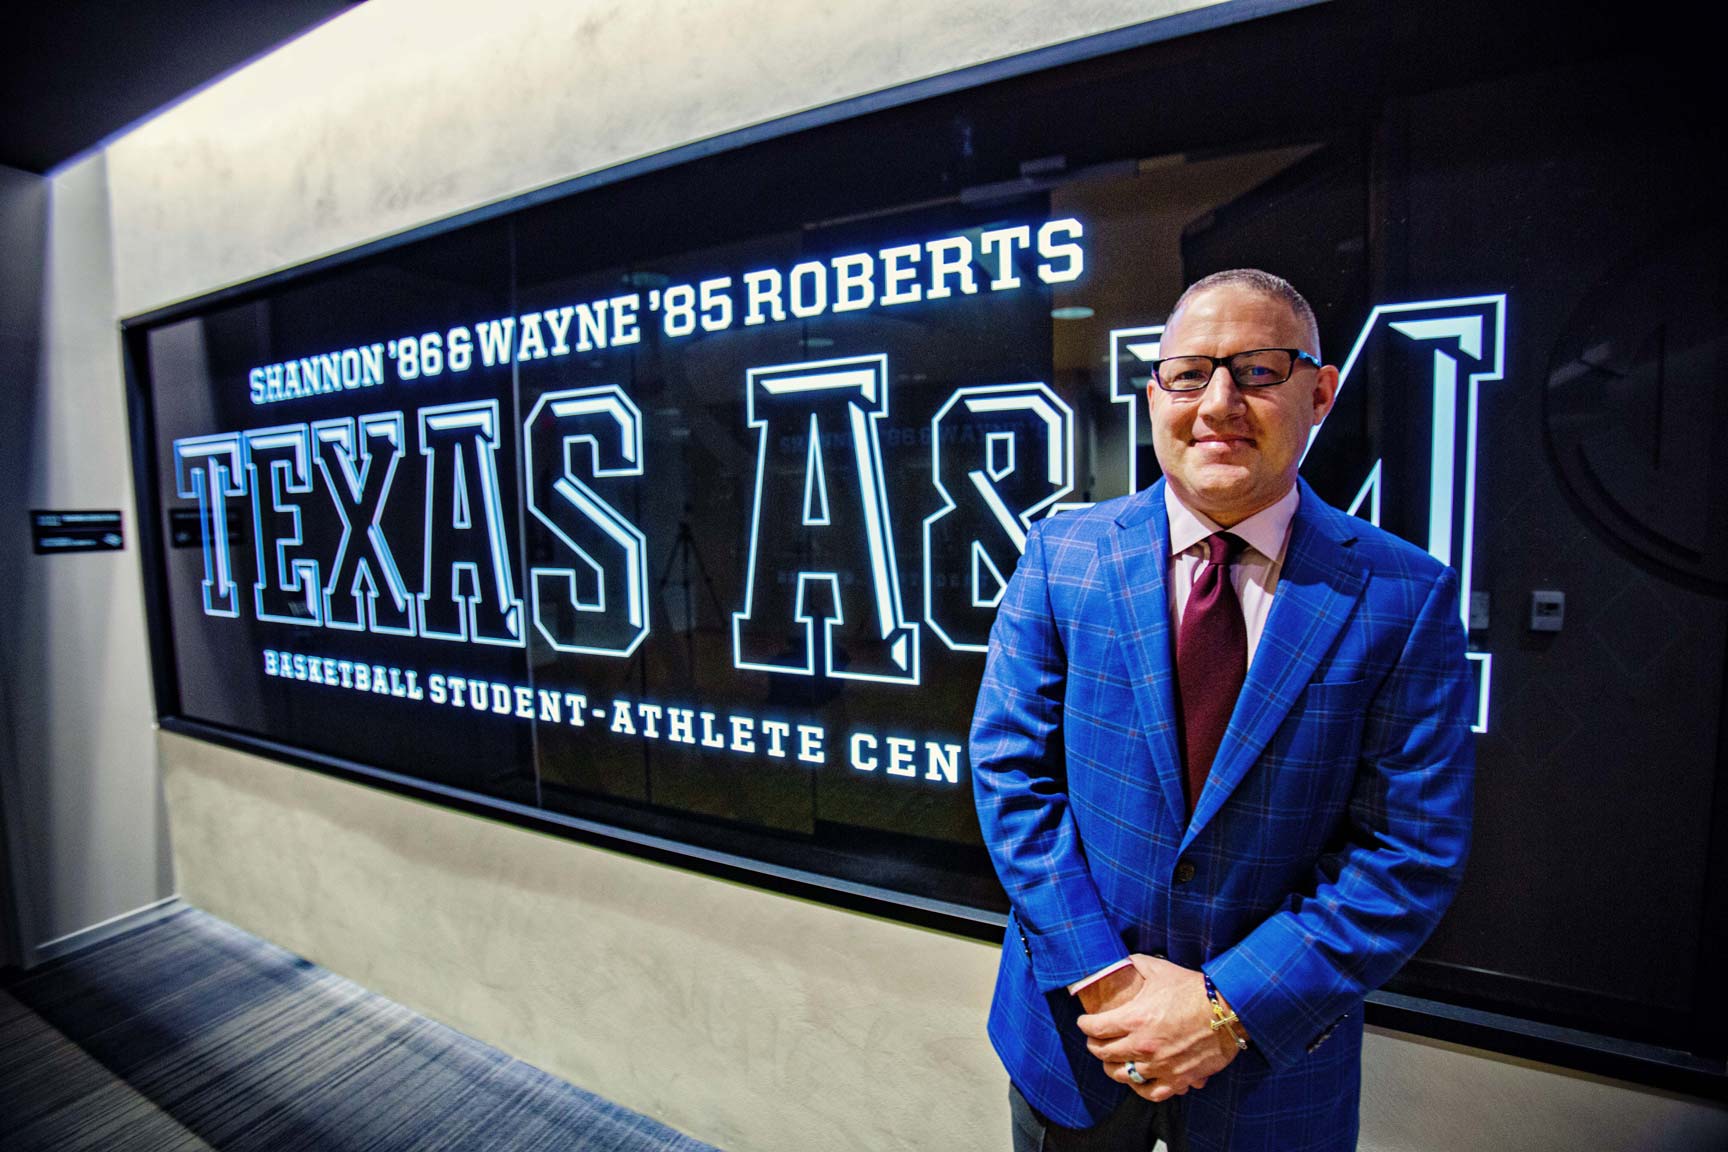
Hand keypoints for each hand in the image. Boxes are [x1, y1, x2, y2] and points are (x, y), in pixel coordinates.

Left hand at [1076, 954, 1242, 1101]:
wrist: (1228, 1011)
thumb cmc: (1194, 989)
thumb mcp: (1161, 970)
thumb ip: (1136, 963)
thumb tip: (1123, 959)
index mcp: (1134, 1018)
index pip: (1094, 1028)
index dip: (1084, 1025)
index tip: (1084, 1022)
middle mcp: (1142, 1045)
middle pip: (1103, 1053)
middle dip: (1094, 1045)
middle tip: (1095, 1040)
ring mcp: (1159, 1065)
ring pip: (1121, 1075)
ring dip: (1112, 1067)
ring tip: (1112, 1060)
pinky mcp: (1177, 1079)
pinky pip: (1150, 1092)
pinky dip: (1139, 1087)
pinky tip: (1136, 1079)